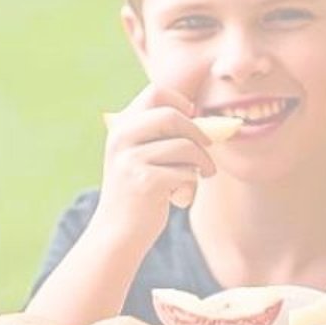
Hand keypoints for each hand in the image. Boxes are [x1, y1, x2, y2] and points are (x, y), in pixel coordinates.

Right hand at [88, 85, 216, 242]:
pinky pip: (185, 172)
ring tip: (203, 175)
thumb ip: (162, 135)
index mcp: (121, 126)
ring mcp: (130, 160)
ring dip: (202, 162)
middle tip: (208, 148)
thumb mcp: (142, 156)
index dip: (181, 101)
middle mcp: (122, 138)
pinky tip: (182, 195)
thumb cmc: (139, 193)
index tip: (193, 119)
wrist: (117, 232)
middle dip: (198, 132)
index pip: (155, 92)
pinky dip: (192, 183)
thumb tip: (208, 120)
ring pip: (184, 146)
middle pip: (172, 115)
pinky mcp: (144, 182)